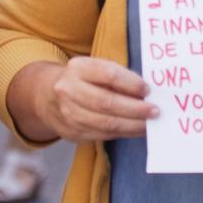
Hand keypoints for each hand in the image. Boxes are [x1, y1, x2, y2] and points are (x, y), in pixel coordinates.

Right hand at [38, 57, 156, 142]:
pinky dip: (123, 133)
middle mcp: (68, 90)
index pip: (109, 74)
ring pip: (106, 123)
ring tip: (149, 124)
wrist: (47, 95)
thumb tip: (147, 93)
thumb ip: (118, 77)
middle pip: (107, 102)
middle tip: (155, 111)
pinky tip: (135, 130)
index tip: (148, 90)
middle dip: (135, 109)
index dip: (131, 83)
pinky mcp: (71, 132)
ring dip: (132, 125)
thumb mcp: (95, 68)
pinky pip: (102, 135)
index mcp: (78, 68)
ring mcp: (67, 113)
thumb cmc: (83, 79)